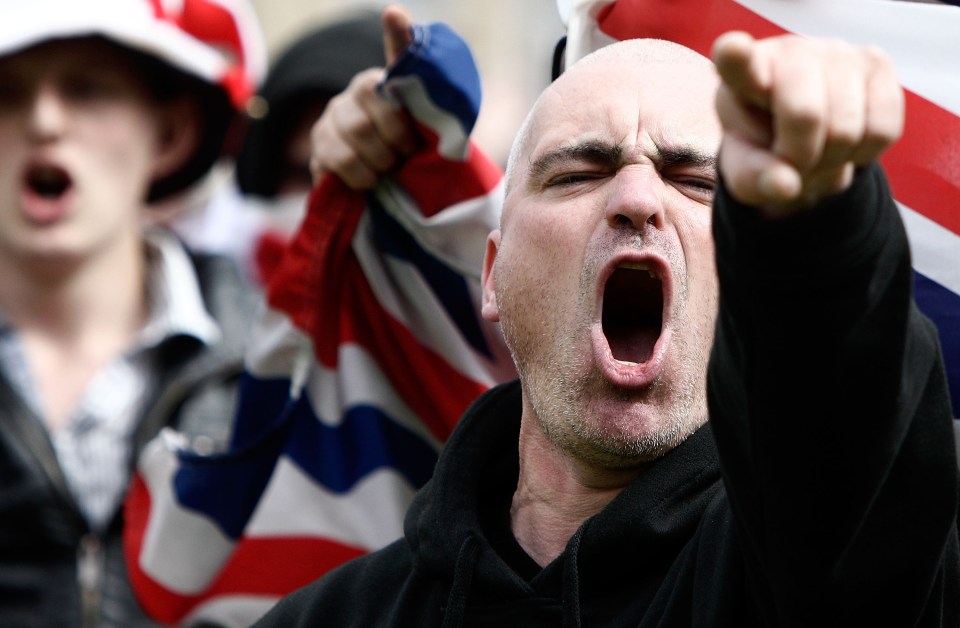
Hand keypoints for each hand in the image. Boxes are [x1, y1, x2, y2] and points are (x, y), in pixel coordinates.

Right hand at [308, 4, 418, 189]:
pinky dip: (360, 179)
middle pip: (366, 119)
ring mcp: (327, 128)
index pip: (386, 58)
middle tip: (408, 154)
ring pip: (350, 145)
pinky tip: (371, 180)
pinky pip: (336, 166)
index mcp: (373, 84)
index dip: (394, 35)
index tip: (396, 16)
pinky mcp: (317, 157)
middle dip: (394, 144)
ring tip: (390, 168)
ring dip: (378, 163)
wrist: (391, 181)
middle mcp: (346, 100)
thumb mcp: (423, 118)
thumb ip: (419, 79)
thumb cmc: (408, 146)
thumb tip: (393, 11)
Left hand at [712, 31, 904, 216]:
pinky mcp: (877, 63)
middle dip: (802, 158)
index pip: (737, 61)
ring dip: (833, 161)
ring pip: (847, 129)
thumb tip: (785, 186)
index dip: (735, 56)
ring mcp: (837, 52)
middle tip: (794, 162)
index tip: (731, 49)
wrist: (805, 136)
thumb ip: (757, 180)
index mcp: (741, 75)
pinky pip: (882, 130)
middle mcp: (789, 52)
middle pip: (805, 115)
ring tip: (817, 152)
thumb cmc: (766, 149)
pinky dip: (864, 154)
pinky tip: (846, 142)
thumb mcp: (749, 173)